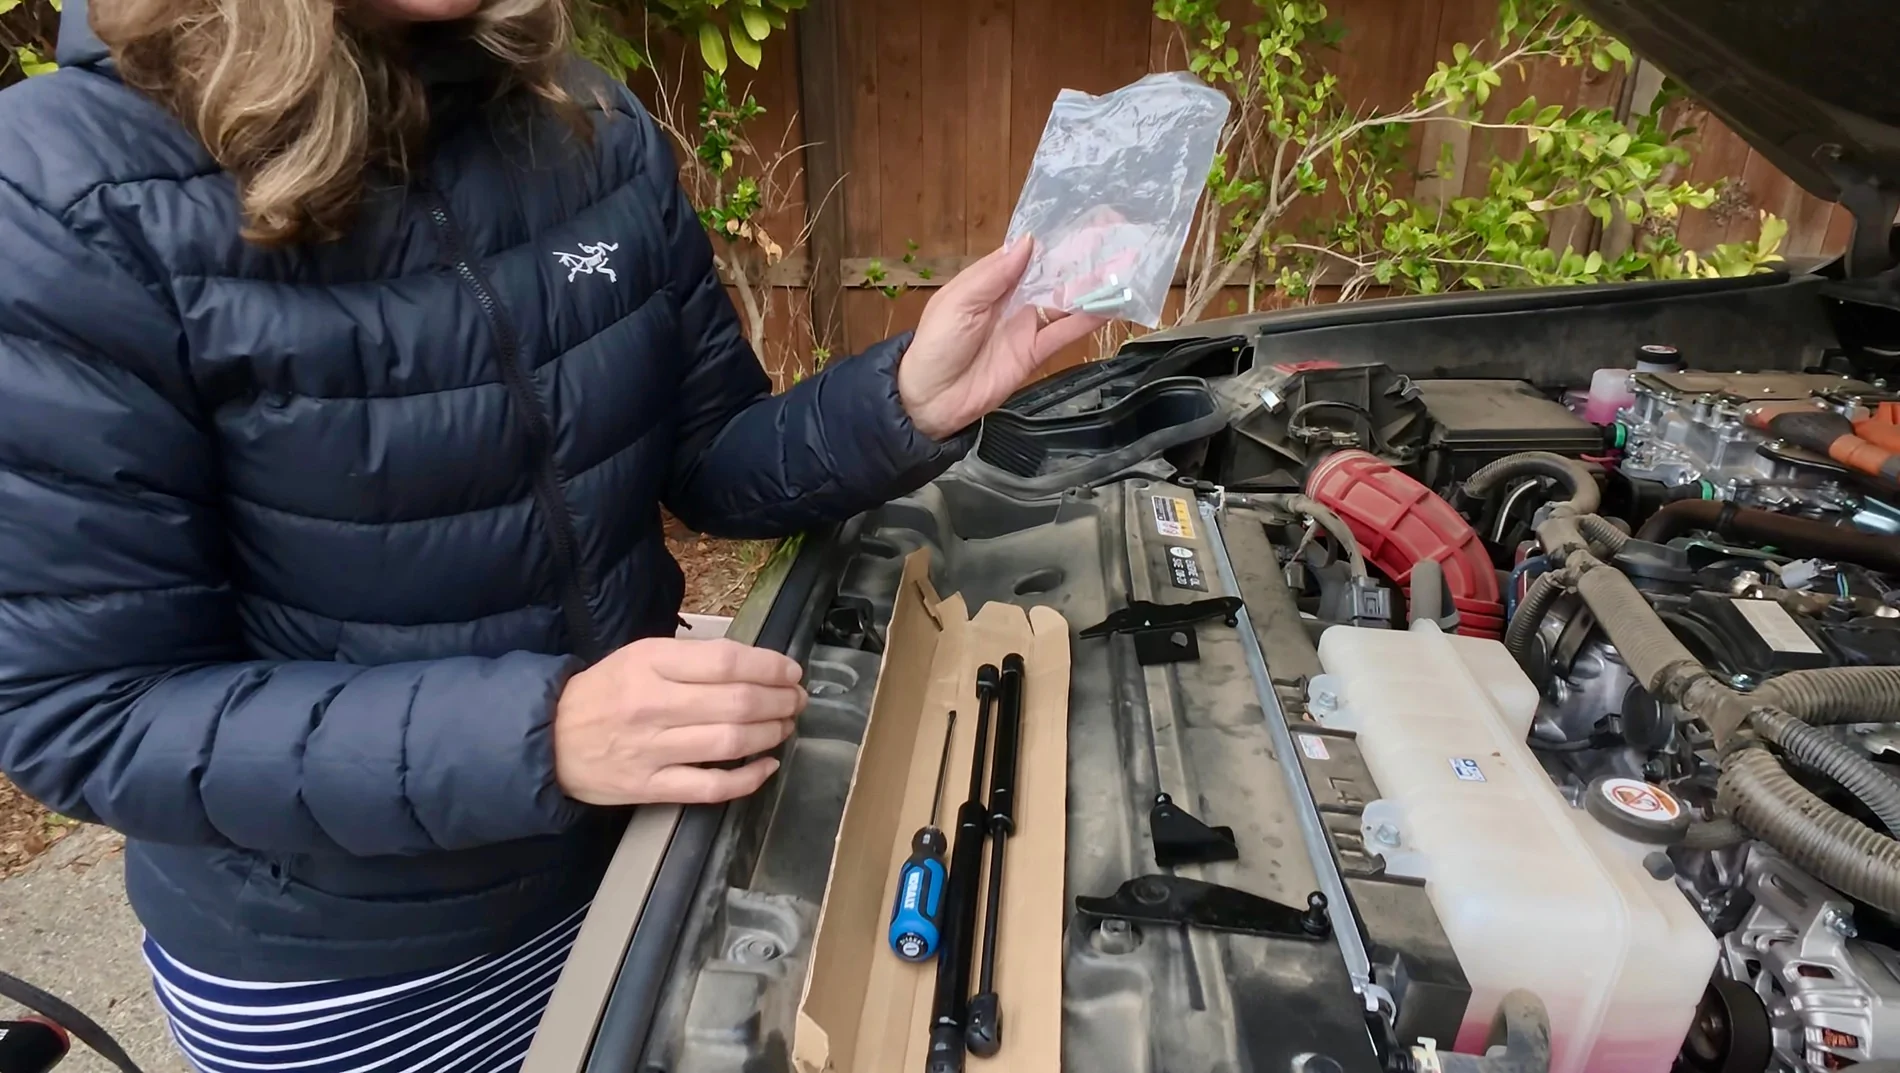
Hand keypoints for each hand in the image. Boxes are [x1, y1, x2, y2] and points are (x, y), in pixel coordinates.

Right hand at [553, 638, 805, 804]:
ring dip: (771, 734)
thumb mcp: (638, 656)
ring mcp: (652, 749)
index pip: (727, 661)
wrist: (546, 739)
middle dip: (781, 701)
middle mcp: (654, 705)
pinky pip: (711, 786)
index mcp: (651, 663)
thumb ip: (690, 659)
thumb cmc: (601, 693)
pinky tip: (766, 766)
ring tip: (785, 726)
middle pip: (737, 702)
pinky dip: (747, 778)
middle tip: (797, 700)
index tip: (791, 671)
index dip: (770, 666)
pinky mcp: (650, 787)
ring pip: (731, 742)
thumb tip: (752, 665)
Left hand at [897, 239, 1107, 439]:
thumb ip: (995, 274)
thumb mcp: (958, 302)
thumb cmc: (936, 345)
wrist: (930, 400)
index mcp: (991, 280)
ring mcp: (1026, 325)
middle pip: (1054, 274)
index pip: (1028, 253)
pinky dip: (1087, 320)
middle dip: (1083, 258)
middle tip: (1118, 238)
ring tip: (1125, 270)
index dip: (1055, 238)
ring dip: (1093, 287)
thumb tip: (1029, 241)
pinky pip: (1064, 333)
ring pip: (1066, 301)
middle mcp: (1013, 298)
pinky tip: (1112, 306)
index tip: (1085, 219)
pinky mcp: (1035, 352)